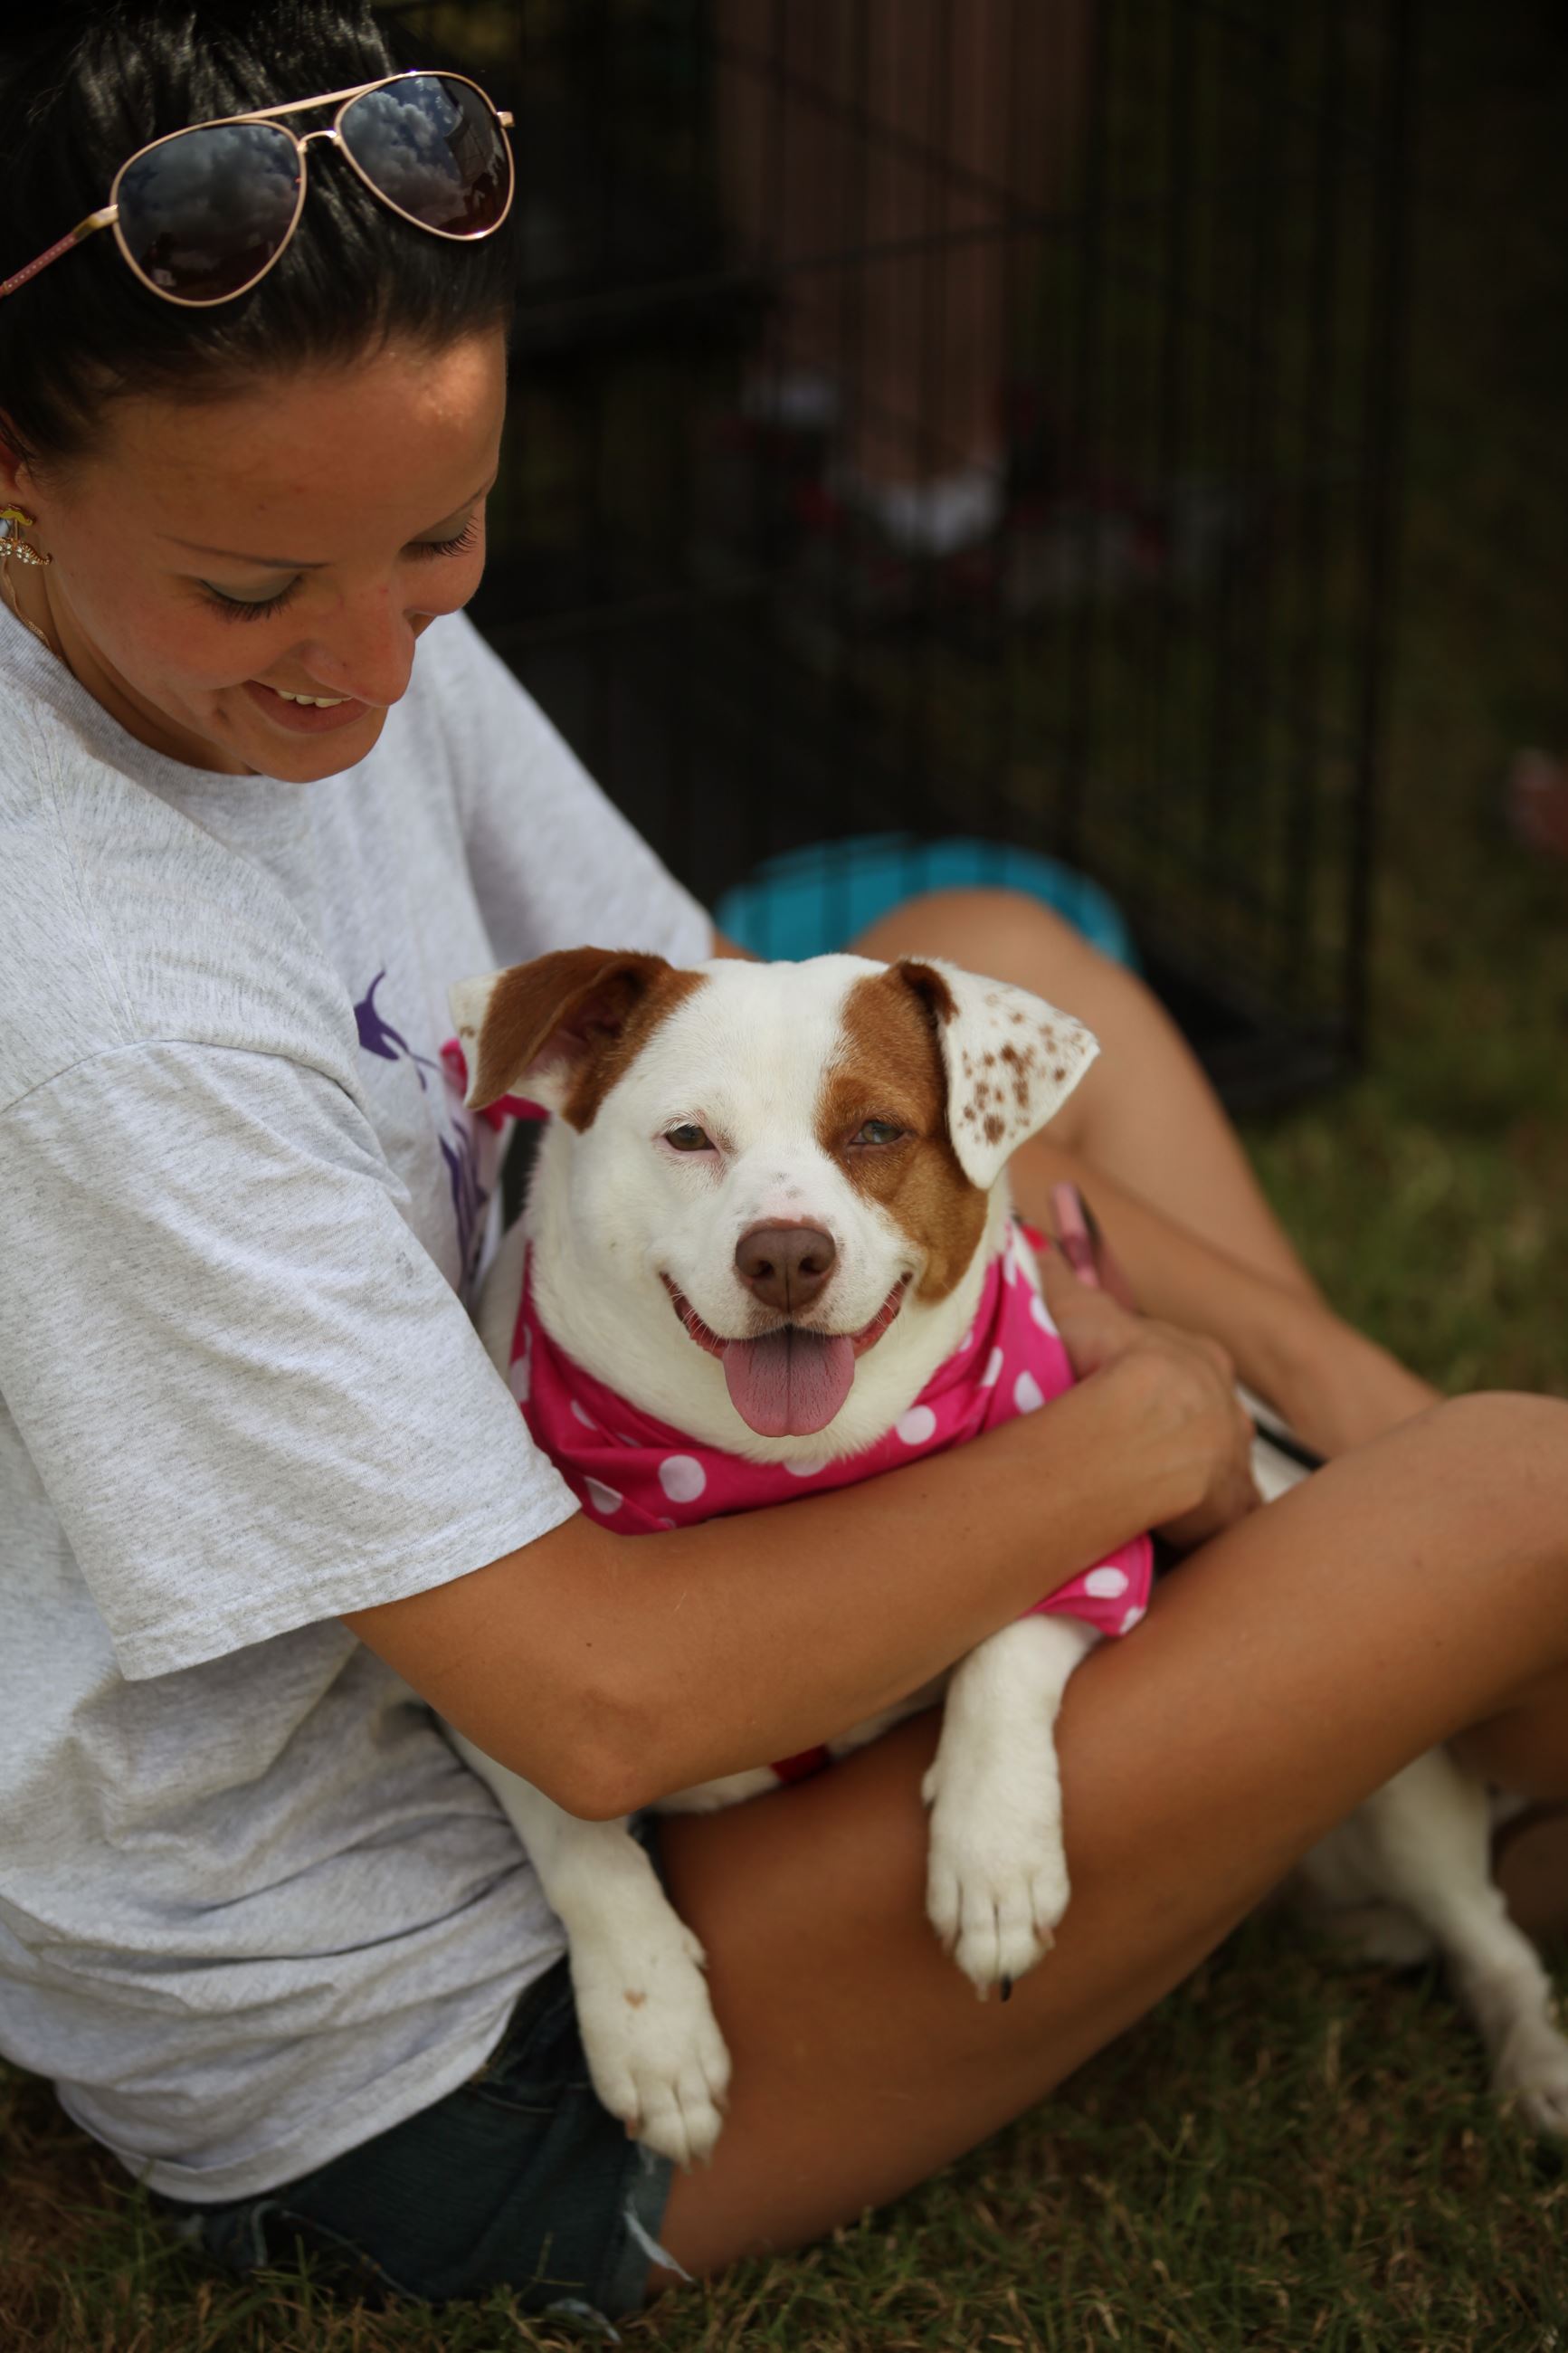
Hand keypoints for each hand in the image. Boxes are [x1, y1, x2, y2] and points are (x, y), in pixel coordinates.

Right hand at [1037, 1247, 1261, 1550]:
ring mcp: (1233, 1455)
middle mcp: (1227, 1404)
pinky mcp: (1232, 1503)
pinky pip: (1229, 1515)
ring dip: (1197, 1480)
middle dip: (1181, 1432)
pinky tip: (1189, 1533)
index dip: (1149, 1382)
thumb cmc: (1109, 1365)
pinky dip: (1213, 1523)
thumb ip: (1057, 1273)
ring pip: (1219, 1464)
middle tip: (1140, 1455)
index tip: (1123, 1398)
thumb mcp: (1075, 1309)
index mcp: (1199, 1358)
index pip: (1177, 1365)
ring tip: (1161, 1498)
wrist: (1145, 1426)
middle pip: (1204, 1416)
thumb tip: (1028, 1234)